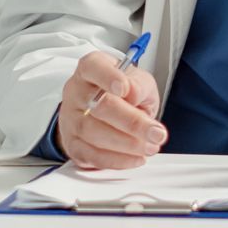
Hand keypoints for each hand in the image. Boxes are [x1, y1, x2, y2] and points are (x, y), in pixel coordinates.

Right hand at [54, 47, 165, 169]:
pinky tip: (136, 157)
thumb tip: (133, 93)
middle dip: (132, 123)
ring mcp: (70, 118)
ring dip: (127, 144)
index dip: (109, 78)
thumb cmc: (123, 93)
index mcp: (91, 68)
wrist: (107, 110)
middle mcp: (76, 91)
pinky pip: (91, 155)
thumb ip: (139, 84)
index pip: (94, 67)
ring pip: (93, 134)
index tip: (125, 88)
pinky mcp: (72, 144)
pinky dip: (117, 160)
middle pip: (99, 106)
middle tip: (156, 133)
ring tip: (150, 146)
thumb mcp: (138, 80)